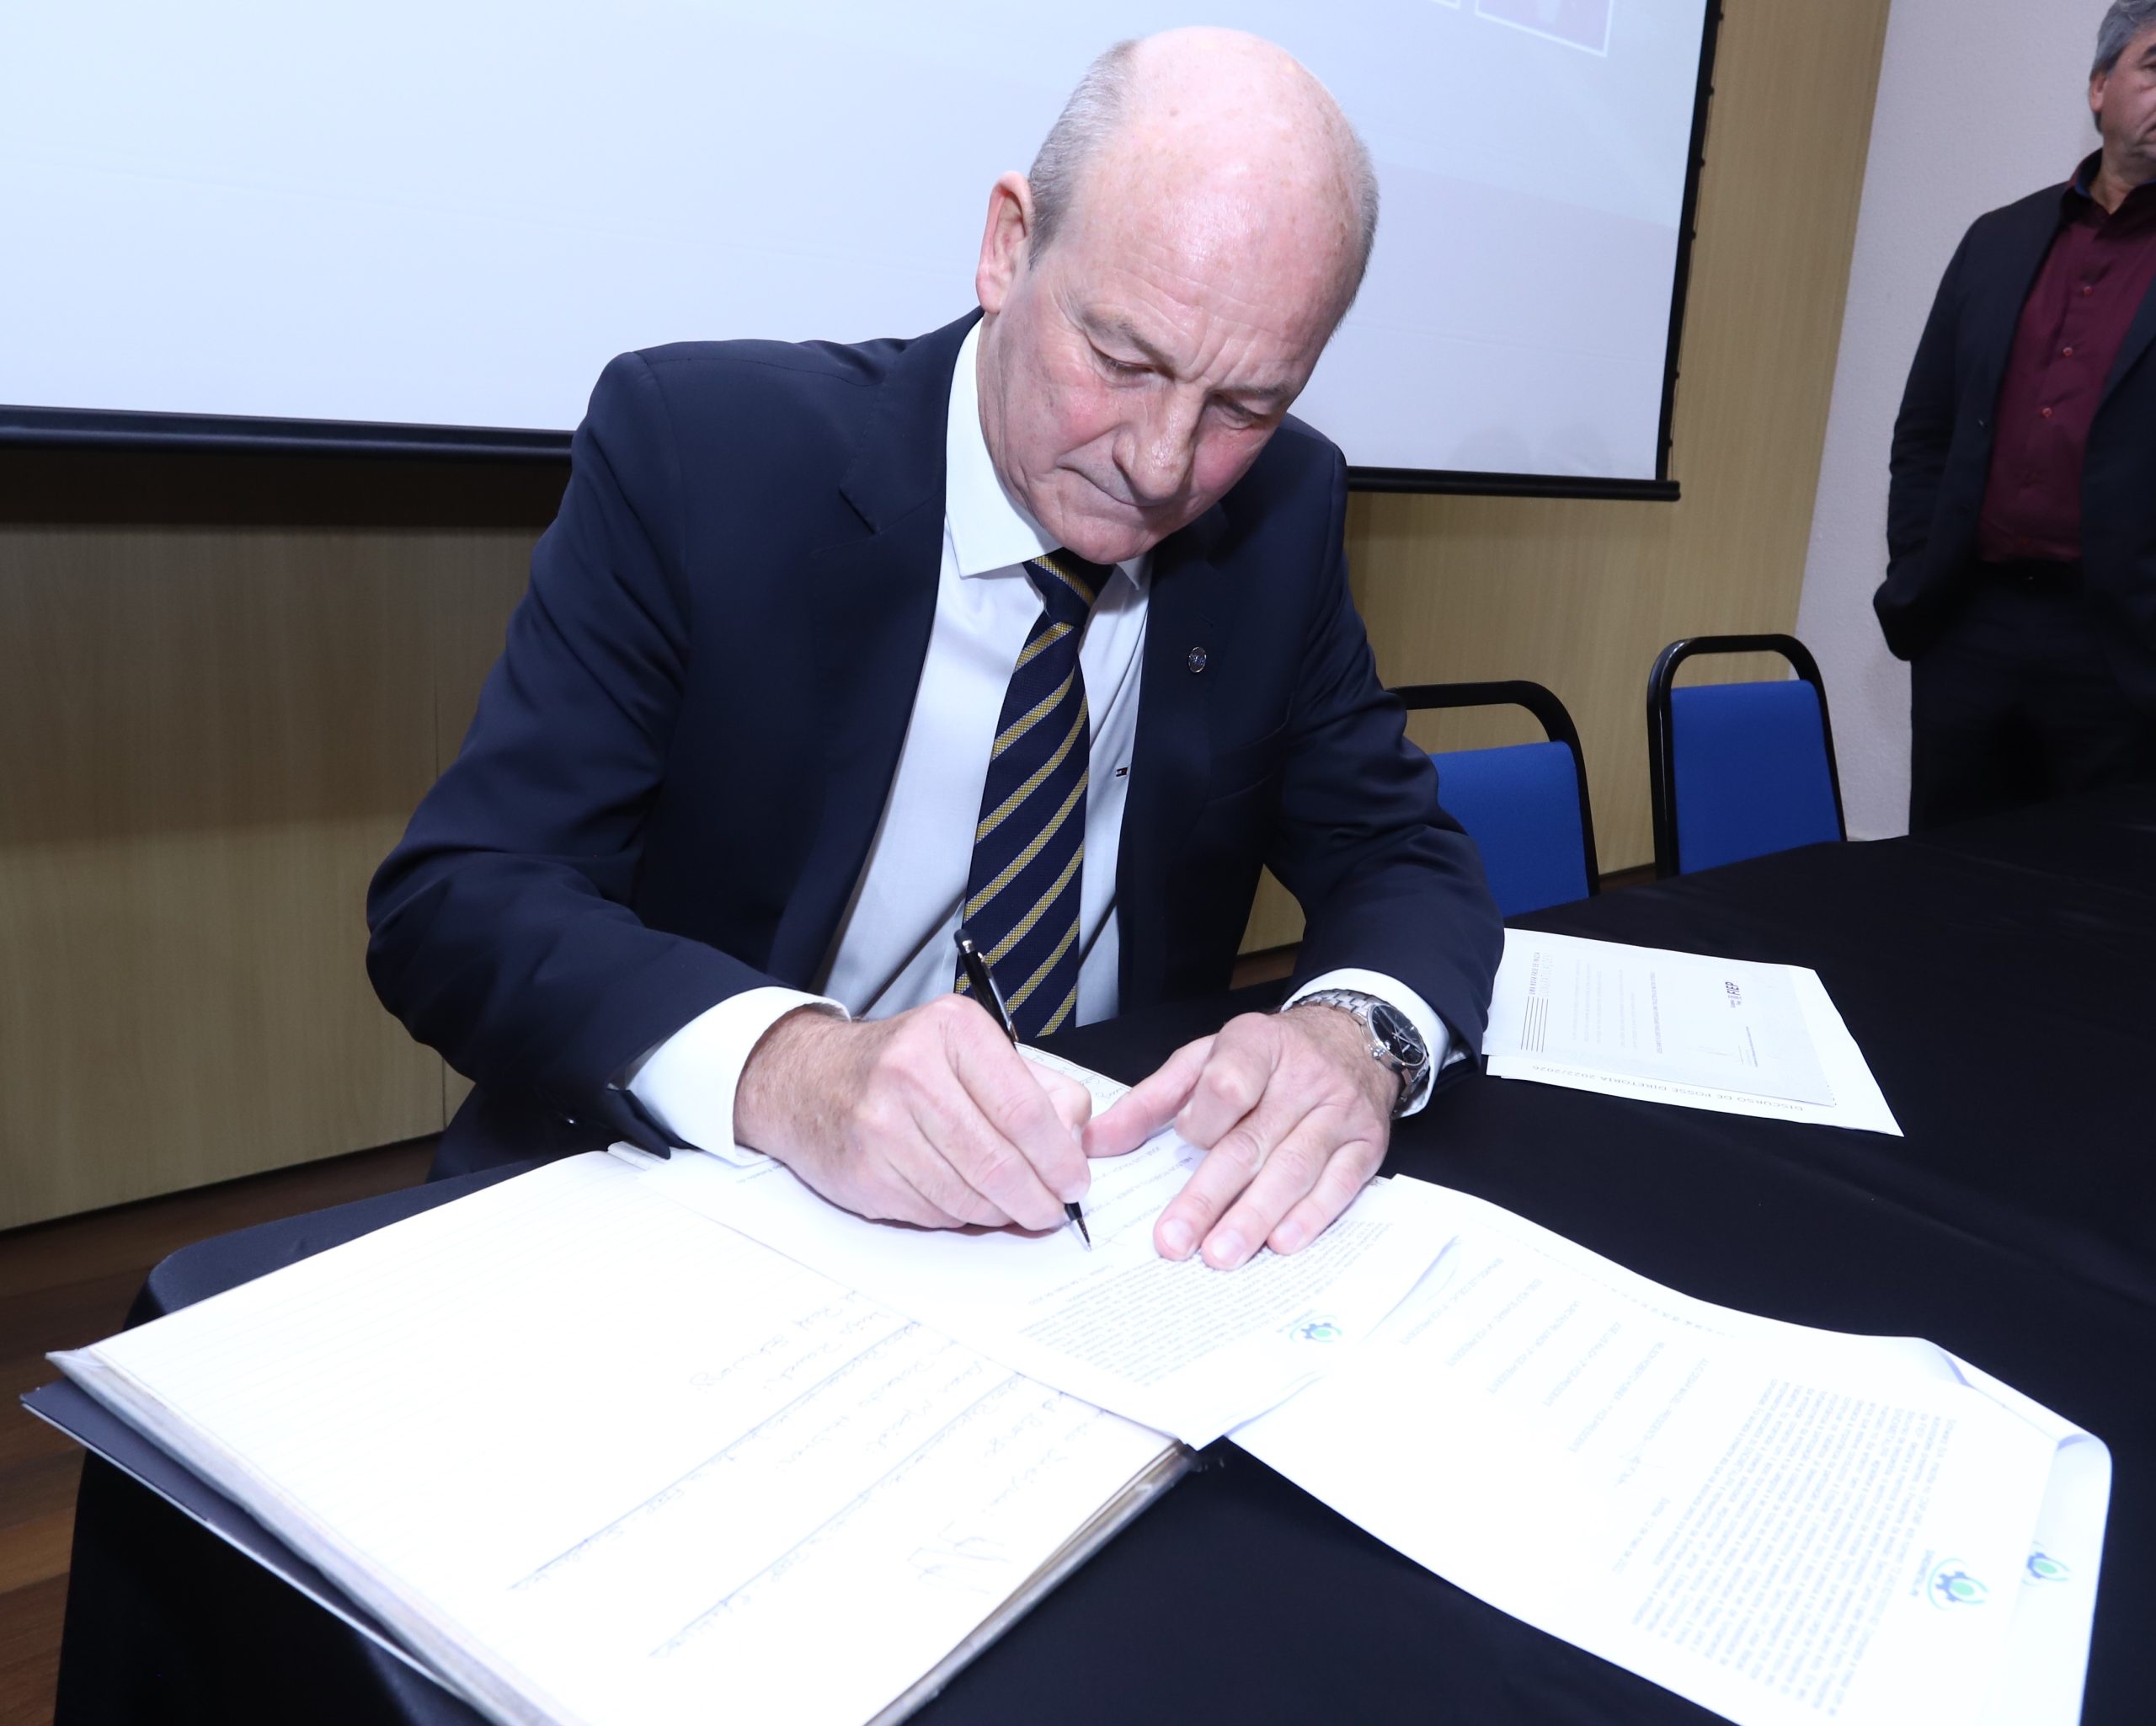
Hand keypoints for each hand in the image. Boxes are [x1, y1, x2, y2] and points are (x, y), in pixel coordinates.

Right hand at [732, 996, 1093, 1230]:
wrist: (809, 1080)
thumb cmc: (906, 1066)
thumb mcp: (975, 1051)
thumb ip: (1040, 1090)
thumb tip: (1076, 1145)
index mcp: (953, 1031)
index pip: (1024, 1110)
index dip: (1059, 1158)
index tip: (1076, 1182)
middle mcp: (912, 1072)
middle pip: (998, 1161)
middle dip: (1037, 1198)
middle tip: (1053, 1209)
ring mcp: (881, 1125)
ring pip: (968, 1196)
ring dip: (1001, 1212)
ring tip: (1012, 1206)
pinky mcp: (863, 1172)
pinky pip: (933, 1213)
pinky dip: (960, 1216)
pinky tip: (963, 1198)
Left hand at [1083, 1003, 1397, 1268]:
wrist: (1352, 1039)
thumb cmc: (1267, 1057)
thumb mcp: (1204, 1059)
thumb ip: (1150, 1100)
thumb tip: (1096, 1142)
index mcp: (1255, 1044)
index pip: (1226, 1085)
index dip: (1203, 1120)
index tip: (1185, 1141)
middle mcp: (1303, 1076)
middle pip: (1251, 1141)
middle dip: (1209, 1196)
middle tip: (1176, 1240)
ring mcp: (1339, 1111)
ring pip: (1293, 1168)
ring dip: (1255, 1216)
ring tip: (1220, 1253)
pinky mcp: (1367, 1144)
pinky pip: (1339, 1184)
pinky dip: (1310, 1216)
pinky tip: (1281, 1242)